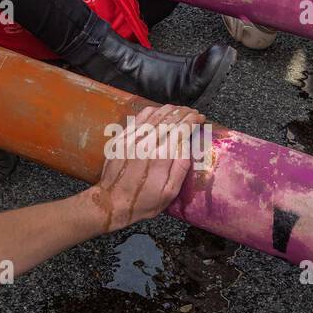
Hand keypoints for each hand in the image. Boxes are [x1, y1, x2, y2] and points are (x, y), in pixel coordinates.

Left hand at [86, 104, 203, 232]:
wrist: (111, 202)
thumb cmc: (142, 201)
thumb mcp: (169, 193)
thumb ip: (181, 169)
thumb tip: (188, 147)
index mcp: (160, 157)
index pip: (180, 129)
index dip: (192, 120)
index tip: (200, 118)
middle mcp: (146, 143)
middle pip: (169, 118)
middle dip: (184, 112)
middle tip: (193, 112)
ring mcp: (131, 139)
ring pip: (154, 114)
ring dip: (170, 109)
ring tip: (180, 110)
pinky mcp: (121, 138)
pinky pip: (138, 118)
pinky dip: (152, 111)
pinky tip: (159, 112)